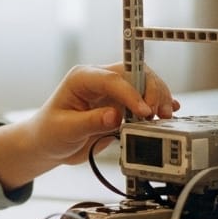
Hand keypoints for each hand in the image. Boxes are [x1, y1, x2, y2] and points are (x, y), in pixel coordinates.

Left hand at [0, 63, 177, 189]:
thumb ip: (90, 122)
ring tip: (165, 116)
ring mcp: (111, 91)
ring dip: (158, 97)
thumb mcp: (65, 130)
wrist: (47, 143)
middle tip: (160, 113)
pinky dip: (158, 103)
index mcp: (81, 78)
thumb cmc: (49, 132)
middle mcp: (99, 80)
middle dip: (152, 91)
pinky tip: (170, 110)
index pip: (113, 79)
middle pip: (134, 74)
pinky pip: (144, 98)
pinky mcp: (120, 104)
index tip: (144, 111)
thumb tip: (115, 117)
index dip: (132, 94)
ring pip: (144, 83)